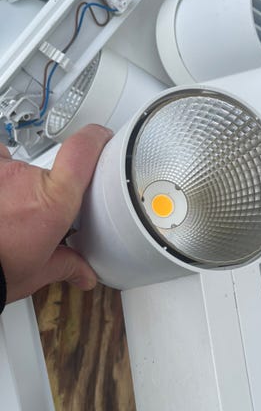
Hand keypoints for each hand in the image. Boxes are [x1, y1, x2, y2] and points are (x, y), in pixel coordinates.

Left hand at [0, 124, 111, 303]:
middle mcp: (25, 179)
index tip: (100, 138)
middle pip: (46, 171)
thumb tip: (83, 273)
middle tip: (31, 218)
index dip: (95, 138)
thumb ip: (65, 265)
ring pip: (15, 169)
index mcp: (53, 201)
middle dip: (42, 192)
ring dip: (14, 188)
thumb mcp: (36, 273)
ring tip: (5, 213)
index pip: (82, 151)